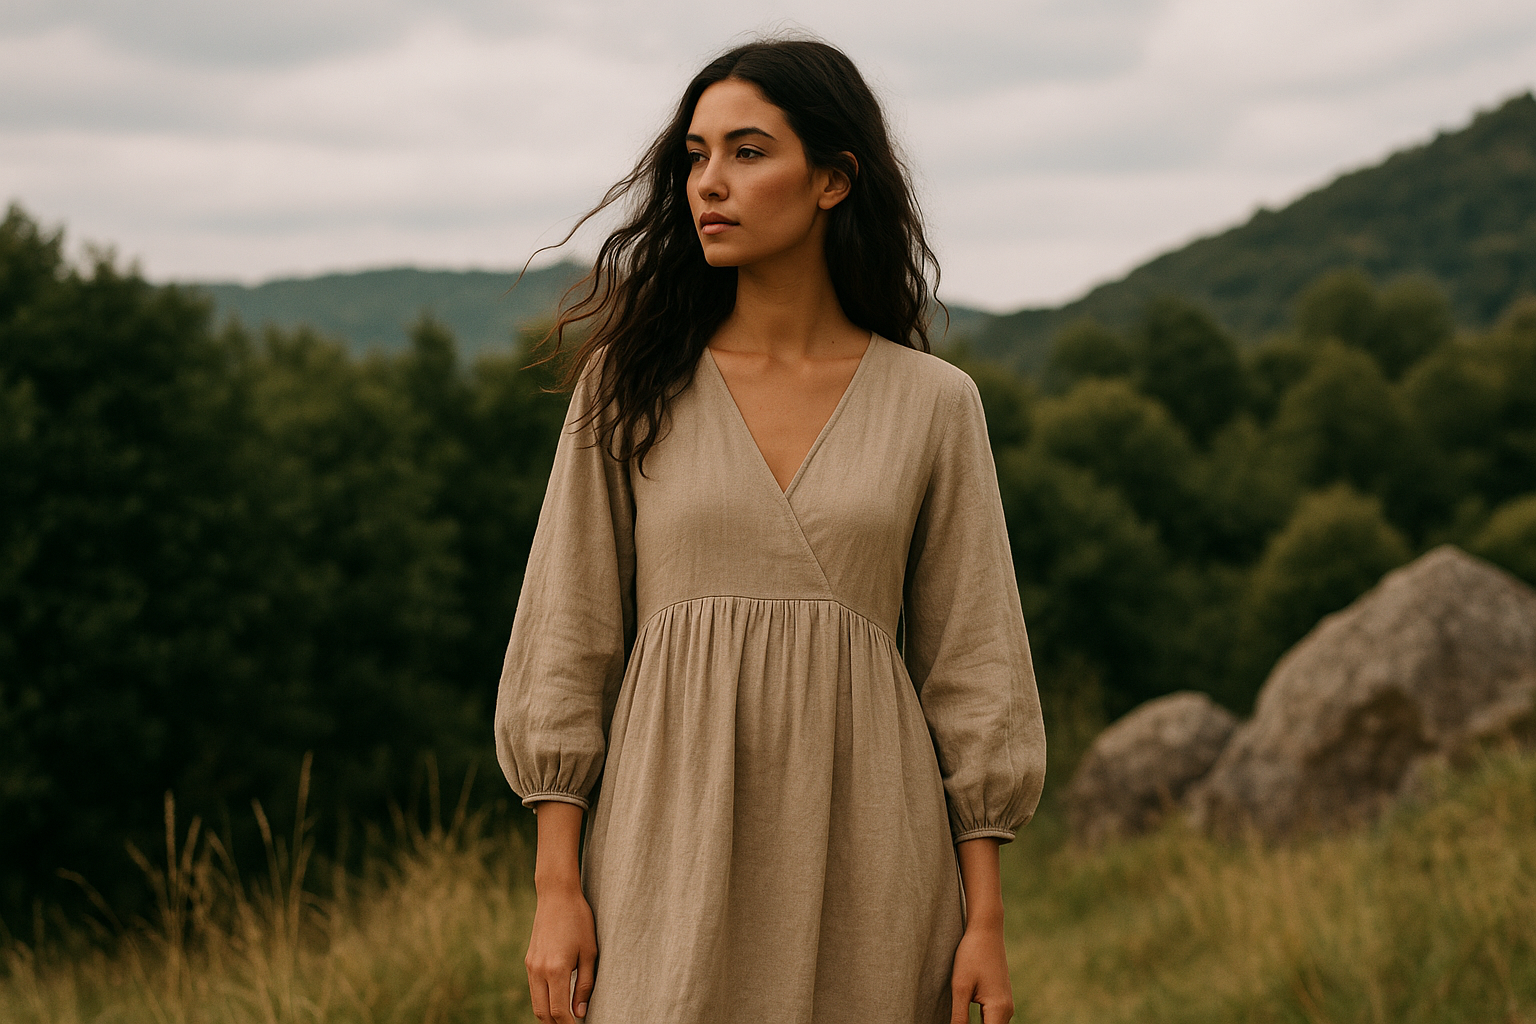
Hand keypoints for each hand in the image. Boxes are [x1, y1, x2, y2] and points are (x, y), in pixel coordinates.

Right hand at [525, 881, 597, 1021]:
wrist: (557, 895)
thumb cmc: (579, 920)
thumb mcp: (590, 952)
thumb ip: (585, 985)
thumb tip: (579, 1012)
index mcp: (556, 969)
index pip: (558, 1010)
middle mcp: (539, 970)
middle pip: (542, 1012)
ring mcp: (531, 965)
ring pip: (535, 1002)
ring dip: (548, 1014)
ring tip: (566, 1016)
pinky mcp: (529, 960)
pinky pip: (534, 989)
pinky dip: (543, 999)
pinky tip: (557, 998)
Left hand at [950, 922, 1013, 1023]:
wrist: (986, 930)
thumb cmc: (972, 955)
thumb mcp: (960, 987)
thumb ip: (959, 1017)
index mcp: (998, 1009)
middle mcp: (1007, 1010)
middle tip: (955, 1023)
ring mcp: (1005, 1005)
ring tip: (959, 1022)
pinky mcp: (1000, 999)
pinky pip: (991, 1021)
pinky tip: (965, 1023)